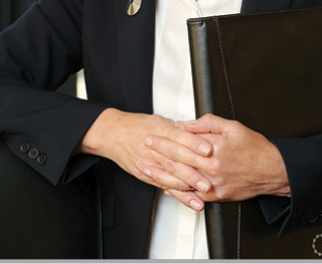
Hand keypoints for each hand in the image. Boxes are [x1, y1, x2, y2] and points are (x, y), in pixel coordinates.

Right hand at [78, 108, 213, 205]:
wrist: (112, 134)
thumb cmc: (137, 126)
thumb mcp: (159, 120)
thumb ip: (180, 128)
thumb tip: (201, 131)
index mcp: (159, 131)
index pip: (179, 137)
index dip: (194, 144)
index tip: (208, 149)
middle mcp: (153, 148)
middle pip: (175, 160)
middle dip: (193, 171)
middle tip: (209, 179)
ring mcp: (148, 163)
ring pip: (169, 176)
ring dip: (187, 187)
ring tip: (202, 194)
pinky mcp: (145, 175)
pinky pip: (164, 185)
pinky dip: (178, 194)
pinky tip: (189, 200)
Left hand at [148, 113, 290, 209]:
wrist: (273, 170)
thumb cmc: (256, 149)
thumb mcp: (233, 127)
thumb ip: (207, 124)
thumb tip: (187, 125)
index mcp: (214, 149)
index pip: (182, 142)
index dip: (165, 139)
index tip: (153, 134)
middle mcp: (212, 168)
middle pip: (178, 160)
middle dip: (159, 153)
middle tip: (145, 147)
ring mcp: (214, 184)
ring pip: (182, 180)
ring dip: (162, 174)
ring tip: (148, 169)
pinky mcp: (219, 195)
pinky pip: (194, 194)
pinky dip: (179, 191)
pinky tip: (167, 186)